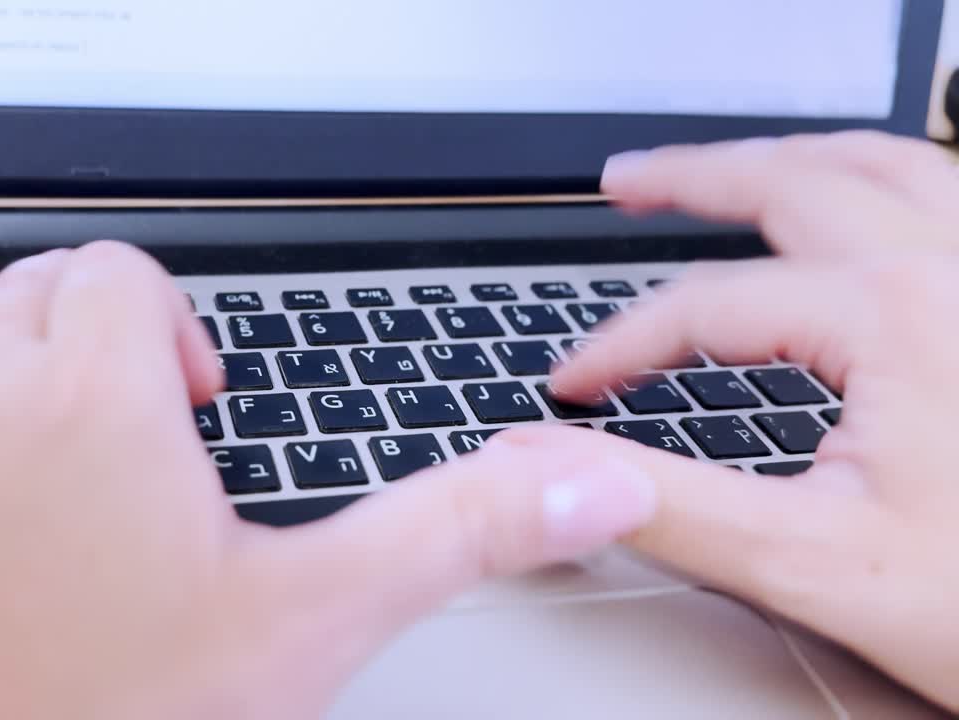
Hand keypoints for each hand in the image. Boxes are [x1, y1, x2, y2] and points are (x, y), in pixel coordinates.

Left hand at [0, 242, 653, 718]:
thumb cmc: (90, 715)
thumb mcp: (305, 626)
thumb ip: (449, 535)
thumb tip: (581, 478)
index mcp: (95, 406)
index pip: (128, 277)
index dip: (171, 313)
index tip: (196, 395)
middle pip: (22, 290)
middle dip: (73, 308)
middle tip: (114, 380)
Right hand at [550, 131, 958, 710]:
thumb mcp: (814, 564)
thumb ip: (663, 504)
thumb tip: (547, 464)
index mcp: (895, 316)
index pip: (707, 305)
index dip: (620, 343)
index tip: (574, 389)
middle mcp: (956, 269)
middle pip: (796, 183)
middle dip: (695, 176)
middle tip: (625, 181)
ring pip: (887, 164)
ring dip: (791, 156)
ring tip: (730, 166)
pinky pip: (953, 195)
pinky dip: (885, 177)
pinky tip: (867, 200)